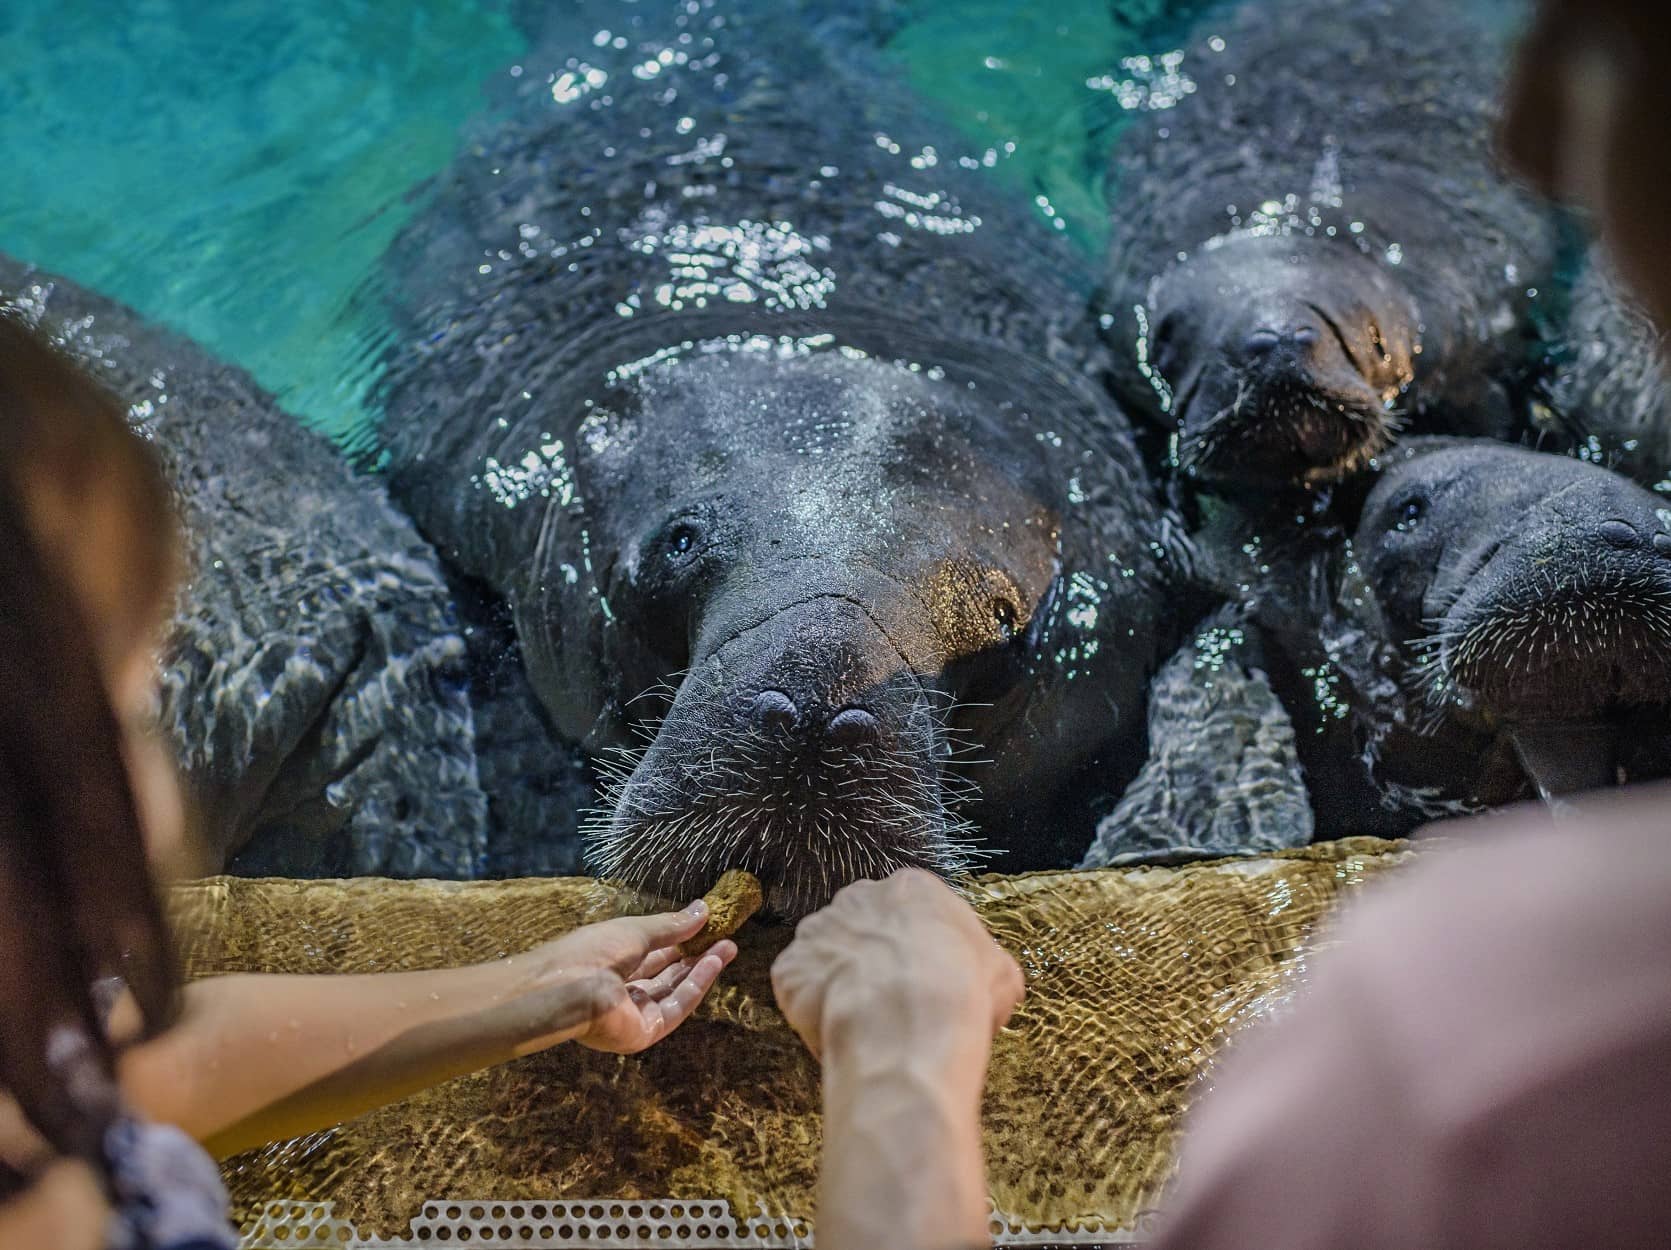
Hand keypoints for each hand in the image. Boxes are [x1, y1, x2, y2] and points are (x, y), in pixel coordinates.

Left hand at [530, 902, 737, 1054]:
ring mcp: (634, 1014)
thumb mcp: (635, 931)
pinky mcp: (644, 1032)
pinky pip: (675, 1008)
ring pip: (674, 991)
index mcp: (613, 965)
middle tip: (726, 938)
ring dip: (701, 969)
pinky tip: (712, 964)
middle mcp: (623, 991)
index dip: (681, 941)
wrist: (567, 988)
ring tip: (728, 948)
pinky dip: (695, 986)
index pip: (653, 954)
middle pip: (667, 974)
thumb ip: (671, 925)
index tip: (708, 927)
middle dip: (696, 956)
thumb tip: (703, 909)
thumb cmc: (591, 952)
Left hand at [770, 869, 1023, 1062]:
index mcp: (911, 889)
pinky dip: (811, 1012)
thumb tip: (987, 982)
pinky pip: (798, 990)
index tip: (923, 982)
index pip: (909, 914)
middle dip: (872, 962)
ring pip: (825, 957)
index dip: (917, 953)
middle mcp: (858, 897)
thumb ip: (984, 966)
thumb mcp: (1001, 975)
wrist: (908, 1021)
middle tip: (890, 1005)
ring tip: (863, 1026)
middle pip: (861, 929)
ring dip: (839, 985)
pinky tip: (838, 1033)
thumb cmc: (960, 992)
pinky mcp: (788, 968)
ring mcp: (817, 930)